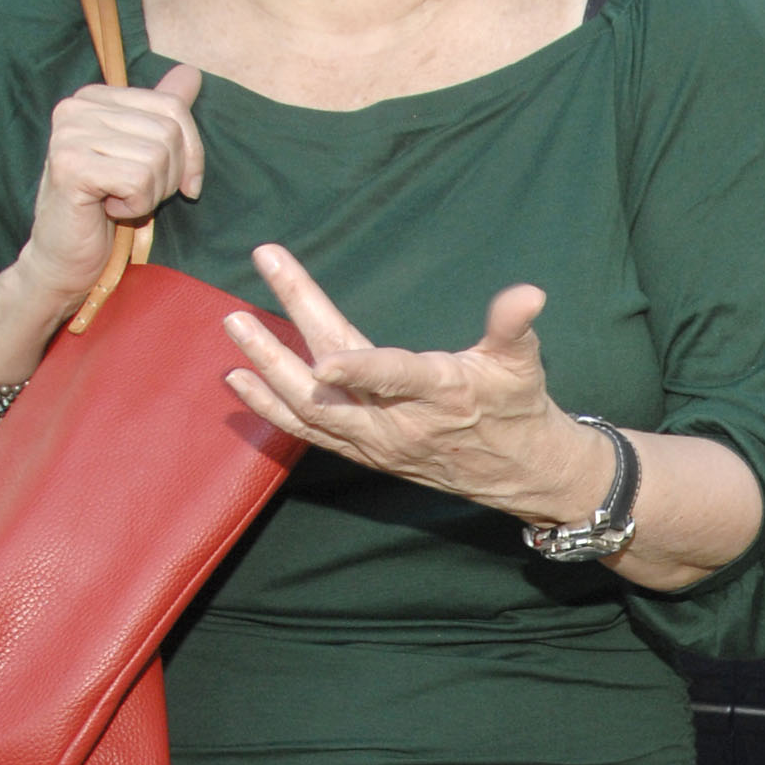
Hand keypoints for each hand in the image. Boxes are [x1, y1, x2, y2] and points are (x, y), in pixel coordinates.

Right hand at [24, 62, 204, 309]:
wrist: (65, 258)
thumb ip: (162, 111)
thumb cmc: (105, 208)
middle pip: (168, 132)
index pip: (173, 106)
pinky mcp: (70, 166)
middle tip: (136, 195)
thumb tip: (191, 72)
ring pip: (156, 158)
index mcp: (95, 97)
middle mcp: (76, 106)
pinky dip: (135, 206)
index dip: (190, 153)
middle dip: (167, 177)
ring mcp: (69, 133)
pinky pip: (138, 181)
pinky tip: (108, 210)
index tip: (178, 183)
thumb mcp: (141, 154)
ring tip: (119, 202)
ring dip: (149, 194)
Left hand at [219, 242, 605, 523]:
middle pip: (330, 391)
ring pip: (310, 413)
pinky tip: (239, 380)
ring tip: (232, 333)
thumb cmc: (518, 407)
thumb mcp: (523, 363)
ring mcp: (375, 443)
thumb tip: (531, 292)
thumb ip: (514, 325)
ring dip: (266, 374)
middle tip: (238, 312)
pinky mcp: (363, 452)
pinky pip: (309, 433)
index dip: (360, 370)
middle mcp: (399, 424)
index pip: (394, 378)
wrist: (518, 472)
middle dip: (280, 351)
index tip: (322, 358)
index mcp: (440, 392)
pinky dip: (271, 408)